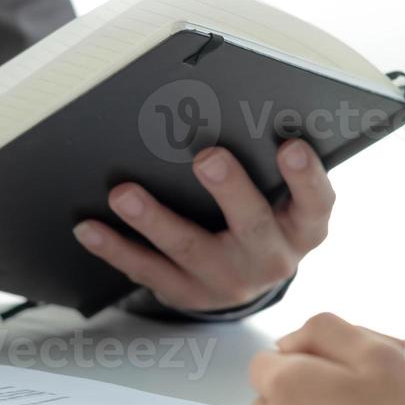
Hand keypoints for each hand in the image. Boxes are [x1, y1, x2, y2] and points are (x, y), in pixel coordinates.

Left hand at [72, 139, 332, 311]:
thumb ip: (269, 167)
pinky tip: (90, 228)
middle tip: (207, 157)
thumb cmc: (266, 217)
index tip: (290, 146)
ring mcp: (228, 281)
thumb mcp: (283, 198)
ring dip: (153, 220)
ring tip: (122, 194)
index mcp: (303, 228)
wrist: (248, 277)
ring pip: (189, 249)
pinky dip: (116, 248)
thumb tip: (231, 110)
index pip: (315, 202)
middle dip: (229, 190)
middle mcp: (271, 259)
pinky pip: (148, 270)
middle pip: (252, 225)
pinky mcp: (189, 293)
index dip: (306, 177)